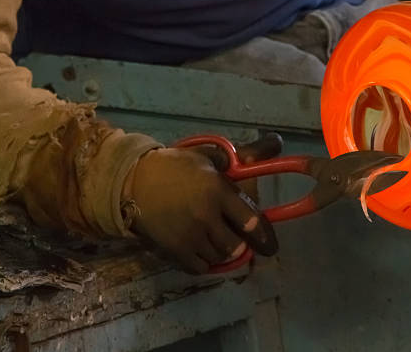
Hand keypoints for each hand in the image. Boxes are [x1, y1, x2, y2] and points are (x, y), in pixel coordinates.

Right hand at [126, 134, 281, 273]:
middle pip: (236, 246)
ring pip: (219, 257)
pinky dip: (205, 261)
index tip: (269, 244)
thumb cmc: (175, 166)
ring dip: (222, 251)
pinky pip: (200, 267)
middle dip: (240, 243)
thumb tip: (277, 143)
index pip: (251, 221)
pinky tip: (201, 248)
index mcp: (217, 191)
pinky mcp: (174, 250)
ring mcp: (190, 236)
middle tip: (236, 236)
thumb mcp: (209, 156)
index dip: (264, 235)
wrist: (133, 181)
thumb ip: (242, 158)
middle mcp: (206, 216)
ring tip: (216, 239)